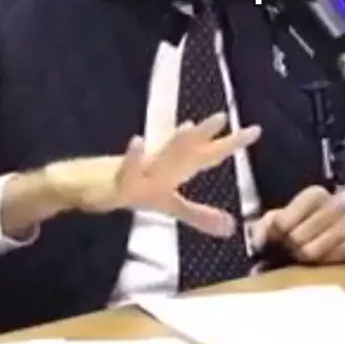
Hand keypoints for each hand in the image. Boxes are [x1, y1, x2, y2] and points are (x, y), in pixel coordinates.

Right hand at [44, 112, 260, 236]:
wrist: (88, 186)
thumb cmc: (134, 188)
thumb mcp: (169, 205)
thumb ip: (199, 214)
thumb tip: (231, 227)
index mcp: (176, 170)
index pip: (208, 155)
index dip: (231, 144)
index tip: (256, 130)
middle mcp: (162, 165)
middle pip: (188, 150)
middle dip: (206, 135)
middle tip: (223, 116)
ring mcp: (141, 171)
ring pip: (160, 156)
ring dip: (174, 142)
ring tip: (189, 126)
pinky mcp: (117, 180)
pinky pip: (126, 169)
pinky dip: (132, 157)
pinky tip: (137, 142)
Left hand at [251, 185, 344, 264]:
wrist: (322, 235)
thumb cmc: (298, 225)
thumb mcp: (277, 220)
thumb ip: (265, 226)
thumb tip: (263, 239)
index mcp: (316, 194)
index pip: (287, 219)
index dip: (277, 233)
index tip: (274, 239)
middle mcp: (337, 205)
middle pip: (299, 237)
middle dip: (289, 247)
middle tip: (288, 250)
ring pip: (314, 251)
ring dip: (302, 257)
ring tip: (300, 255)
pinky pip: (330, 261)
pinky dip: (320, 263)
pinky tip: (317, 260)